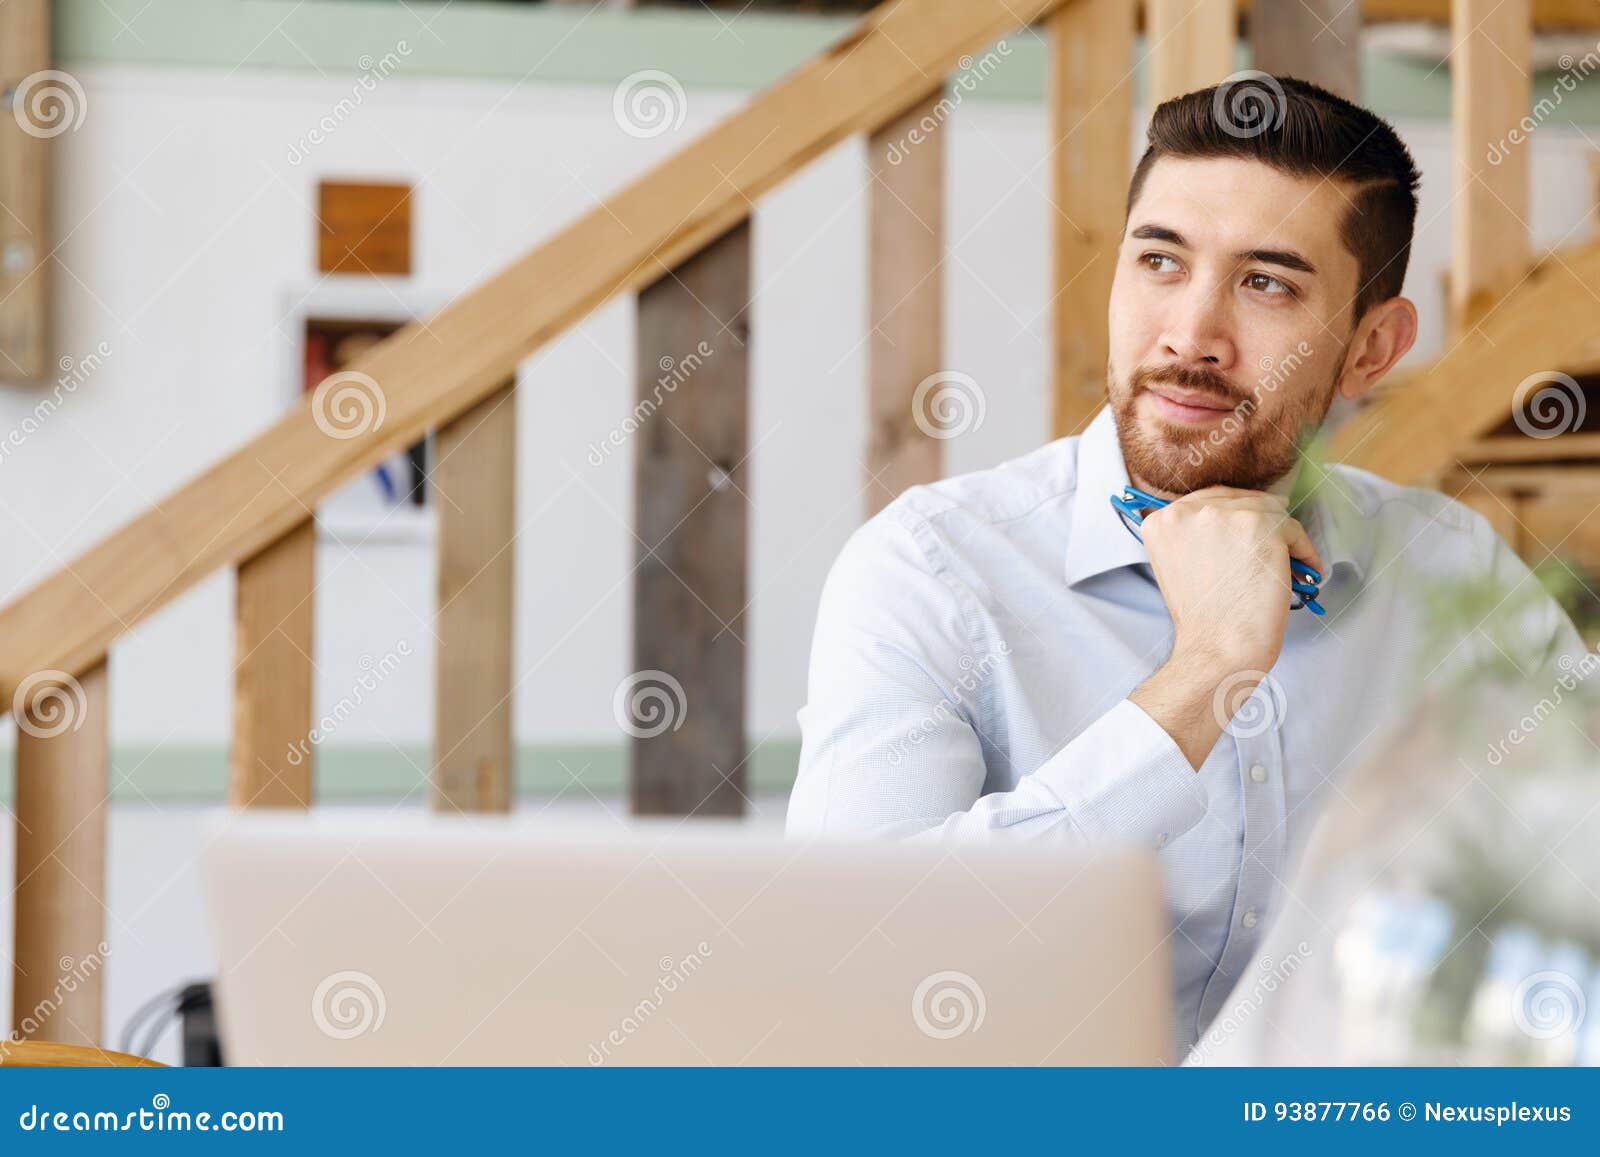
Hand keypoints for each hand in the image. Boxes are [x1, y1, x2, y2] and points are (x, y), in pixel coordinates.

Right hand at [1138, 485, 1323, 673]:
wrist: (1216, 647)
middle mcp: (1188, 510)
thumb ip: (1194, 535)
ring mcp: (1225, 515)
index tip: (1249, 532)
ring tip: (1292, 563)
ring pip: (1270, 512)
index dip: (1233, 516)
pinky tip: (1305, 570)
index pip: (1208, 500)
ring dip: (1284, 537)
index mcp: (1162, 520)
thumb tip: (1236, 520)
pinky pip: (1294, 530)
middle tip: (1276, 546)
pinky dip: (1304, 550)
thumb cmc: (1201, 618)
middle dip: (1261, 522)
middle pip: (1240, 500)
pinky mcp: (1261, 526)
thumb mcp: (1177, 564)